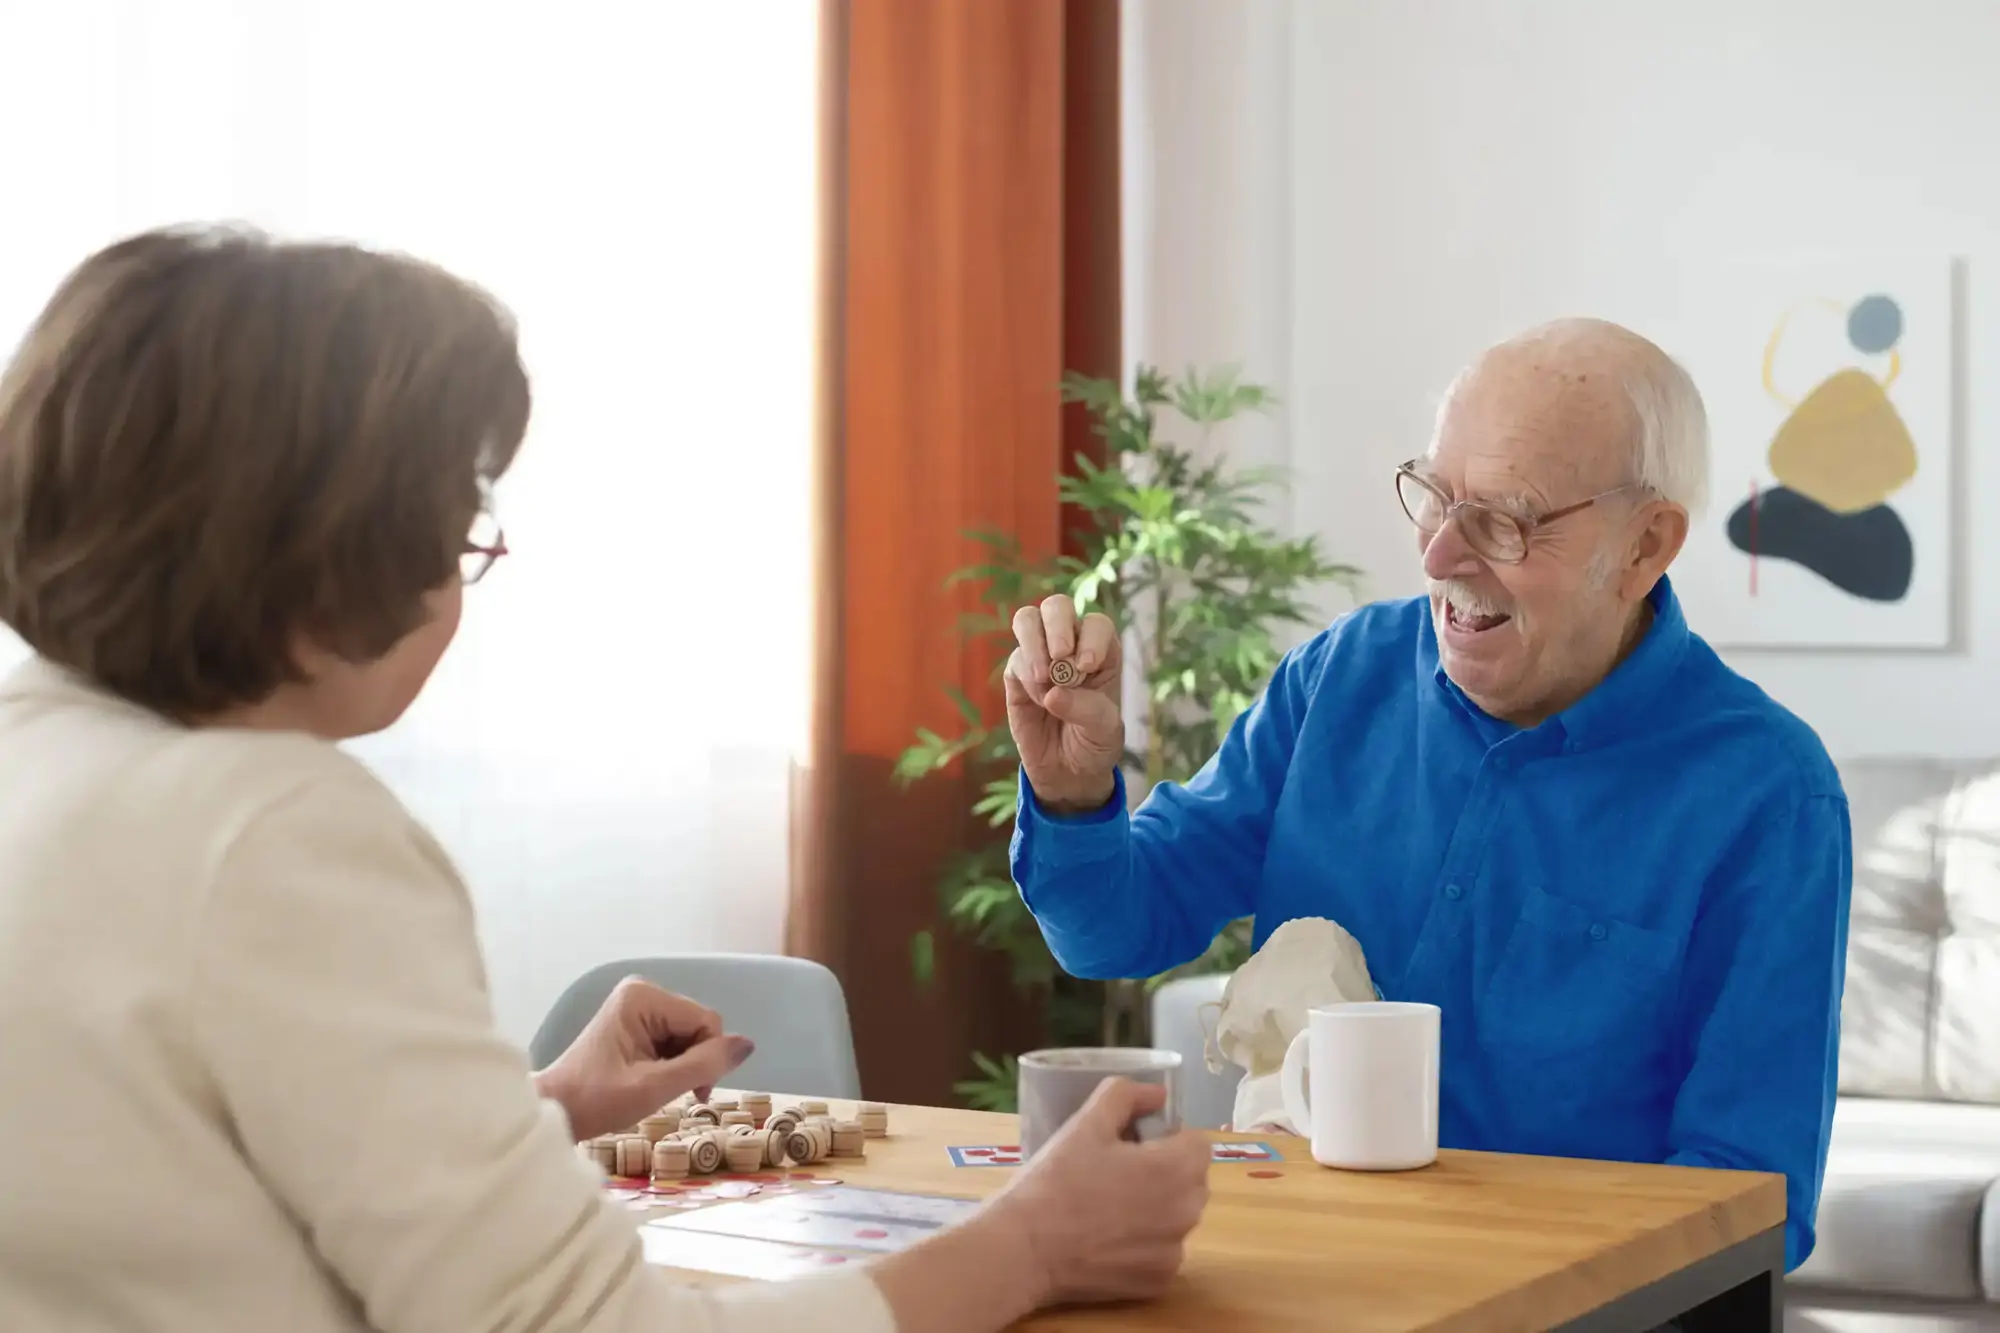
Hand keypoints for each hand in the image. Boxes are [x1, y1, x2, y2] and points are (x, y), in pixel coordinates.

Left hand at [531, 976, 753, 1140]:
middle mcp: (643, 992)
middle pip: (698, 1027)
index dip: (708, 1058)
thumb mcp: (654, 1087)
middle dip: (694, 1062)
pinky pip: (673, 1040)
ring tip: (657, 1090)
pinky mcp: (635, 1021)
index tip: (693, 1094)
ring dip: (683, 1066)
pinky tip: (652, 1081)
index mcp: (644, 998)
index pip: (705, 1022)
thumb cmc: (596, 1100)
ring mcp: (638, 1006)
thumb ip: (703, 1065)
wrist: (554, 1110)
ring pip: (689, 1036)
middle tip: (671, 1094)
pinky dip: (671, 1065)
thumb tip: (748, 1044)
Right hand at [987, 1078, 1211, 1306]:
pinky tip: (1108, 1241)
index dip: (1167, 1138)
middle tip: (1118, 1173)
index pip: (1197, 1143)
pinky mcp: (1158, 1282)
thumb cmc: (1057, 1180)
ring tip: (1110, 1208)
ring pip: (1177, 1217)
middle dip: (1166, 1172)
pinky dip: (1144, 1245)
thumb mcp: (1085, 1124)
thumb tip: (1157, 1093)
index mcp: (1176, 1168)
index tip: (1134, 1145)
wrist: (1025, 1249)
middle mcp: (1187, 1212)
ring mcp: (1174, 1252)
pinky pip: (1162, 1252)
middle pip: (1191, 1181)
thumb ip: (1125, 1096)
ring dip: (1157, 1208)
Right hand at [1005, 593, 1123, 812]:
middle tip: (1059, 657)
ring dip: (1033, 642)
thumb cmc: (1095, 743)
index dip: (1090, 638)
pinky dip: (1025, 675)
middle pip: (1057, 607)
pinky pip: (1015, 659)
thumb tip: (1052, 693)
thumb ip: (1086, 709)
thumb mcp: (1104, 731)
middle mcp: (1071, 645)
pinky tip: (1039, 700)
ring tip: (1044, 676)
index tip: (1085, 666)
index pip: (1096, 625)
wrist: (1069, 771)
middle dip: (1057, 626)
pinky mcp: (1017, 674)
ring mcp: (1040, 655)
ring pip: (1028, 620)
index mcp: (1102, 651)